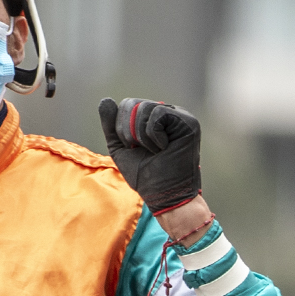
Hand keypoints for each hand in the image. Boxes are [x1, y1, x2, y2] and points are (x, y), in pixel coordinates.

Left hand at [99, 97, 203, 215]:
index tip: (134, 149)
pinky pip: (158, 114)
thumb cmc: (145, 176)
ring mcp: (180, 117)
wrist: (164, 196)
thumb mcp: (121, 148)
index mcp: (154, 118)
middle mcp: (168, 113)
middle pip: (133, 104)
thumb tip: (105, 100)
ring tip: (155, 151)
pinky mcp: (189, 122)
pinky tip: (164, 148)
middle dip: (129, 132)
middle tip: (143, 151)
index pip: (127, 105)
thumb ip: (111, 125)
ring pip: (145, 108)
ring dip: (141, 136)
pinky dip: (153, 135)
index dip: (122, 128)